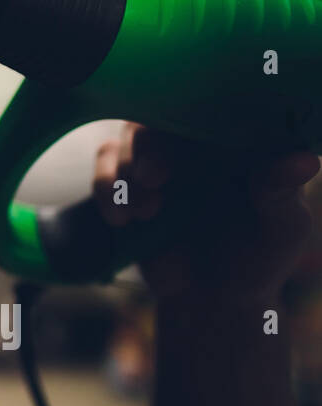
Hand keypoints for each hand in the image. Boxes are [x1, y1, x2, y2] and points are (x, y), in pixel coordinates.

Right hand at [93, 122, 319, 300]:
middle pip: (158, 116)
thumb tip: (305, 160)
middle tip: (153, 178)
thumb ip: (282, 194)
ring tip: (145, 212)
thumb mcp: (281, 229)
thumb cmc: (260, 258)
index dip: (195, 113)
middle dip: (148, 145)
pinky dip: (105, 188)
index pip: (213, 106)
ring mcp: (158, 161)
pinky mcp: (126, 183)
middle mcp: (193, 142)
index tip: (189, 138)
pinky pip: (104, 167)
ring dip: (124, 171)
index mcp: (235, 141)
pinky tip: (121, 218)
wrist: (214, 299)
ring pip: (125, 139)